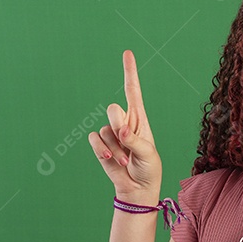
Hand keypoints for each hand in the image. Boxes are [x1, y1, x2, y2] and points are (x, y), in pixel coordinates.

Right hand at [88, 50, 161, 203]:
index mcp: (139, 120)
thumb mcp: (148, 154)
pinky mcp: (101, 145)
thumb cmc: (148, 169)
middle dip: (118, 125)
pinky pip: (94, 139)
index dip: (130, 72)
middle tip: (127, 141)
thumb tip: (121, 130)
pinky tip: (111, 160)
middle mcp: (124, 123)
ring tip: (126, 161)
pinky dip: (102, 150)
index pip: (133, 91)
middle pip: (113, 110)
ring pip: (105, 130)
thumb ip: (134, 140)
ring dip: (115, 148)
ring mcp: (111, 134)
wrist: (137, 188)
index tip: (127, 53)